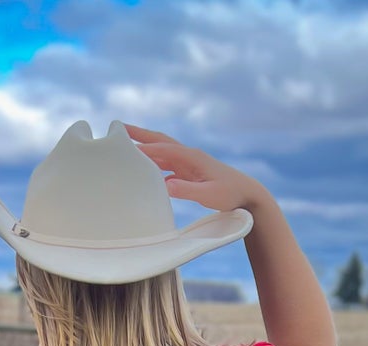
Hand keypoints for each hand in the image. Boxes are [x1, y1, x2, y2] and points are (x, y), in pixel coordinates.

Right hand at [122, 123, 266, 214]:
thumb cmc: (231, 195)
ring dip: (145, 148)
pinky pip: (168, 166)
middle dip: (140, 134)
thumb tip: (167, 185)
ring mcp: (190, 164)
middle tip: (119, 127)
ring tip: (127, 146)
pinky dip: (154, 165)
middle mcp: (190, 156)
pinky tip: (146, 173)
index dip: (145, 147)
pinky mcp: (191, 173)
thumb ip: (188, 191)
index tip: (124, 145)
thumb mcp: (209, 195)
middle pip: (160, 141)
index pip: (164, 148)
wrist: (248, 195)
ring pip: (163, 152)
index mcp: (193, 157)